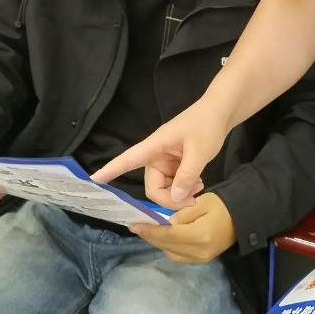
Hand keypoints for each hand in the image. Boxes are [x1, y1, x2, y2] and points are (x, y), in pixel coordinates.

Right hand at [90, 100, 224, 206]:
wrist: (220, 112)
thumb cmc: (206, 125)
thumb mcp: (199, 151)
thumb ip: (187, 176)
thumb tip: (174, 198)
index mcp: (155, 146)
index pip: (128, 159)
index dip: (111, 170)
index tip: (94, 179)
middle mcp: (156, 155)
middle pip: (153, 187)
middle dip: (169, 198)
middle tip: (192, 201)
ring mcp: (165, 161)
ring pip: (164, 188)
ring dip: (179, 194)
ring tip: (199, 187)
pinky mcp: (175, 164)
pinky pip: (173, 184)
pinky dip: (184, 188)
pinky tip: (198, 184)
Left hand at [131, 193, 236, 263]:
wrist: (244, 218)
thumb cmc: (223, 205)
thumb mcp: (201, 202)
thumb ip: (181, 214)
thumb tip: (165, 223)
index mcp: (199, 235)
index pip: (167, 235)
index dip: (149, 230)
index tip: (133, 225)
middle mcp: (198, 252)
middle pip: (167, 246)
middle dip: (150, 237)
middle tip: (136, 227)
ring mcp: (201, 259)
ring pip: (171, 253)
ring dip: (158, 242)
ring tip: (148, 231)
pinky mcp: (202, 260)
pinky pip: (179, 255)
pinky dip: (169, 247)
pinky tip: (164, 237)